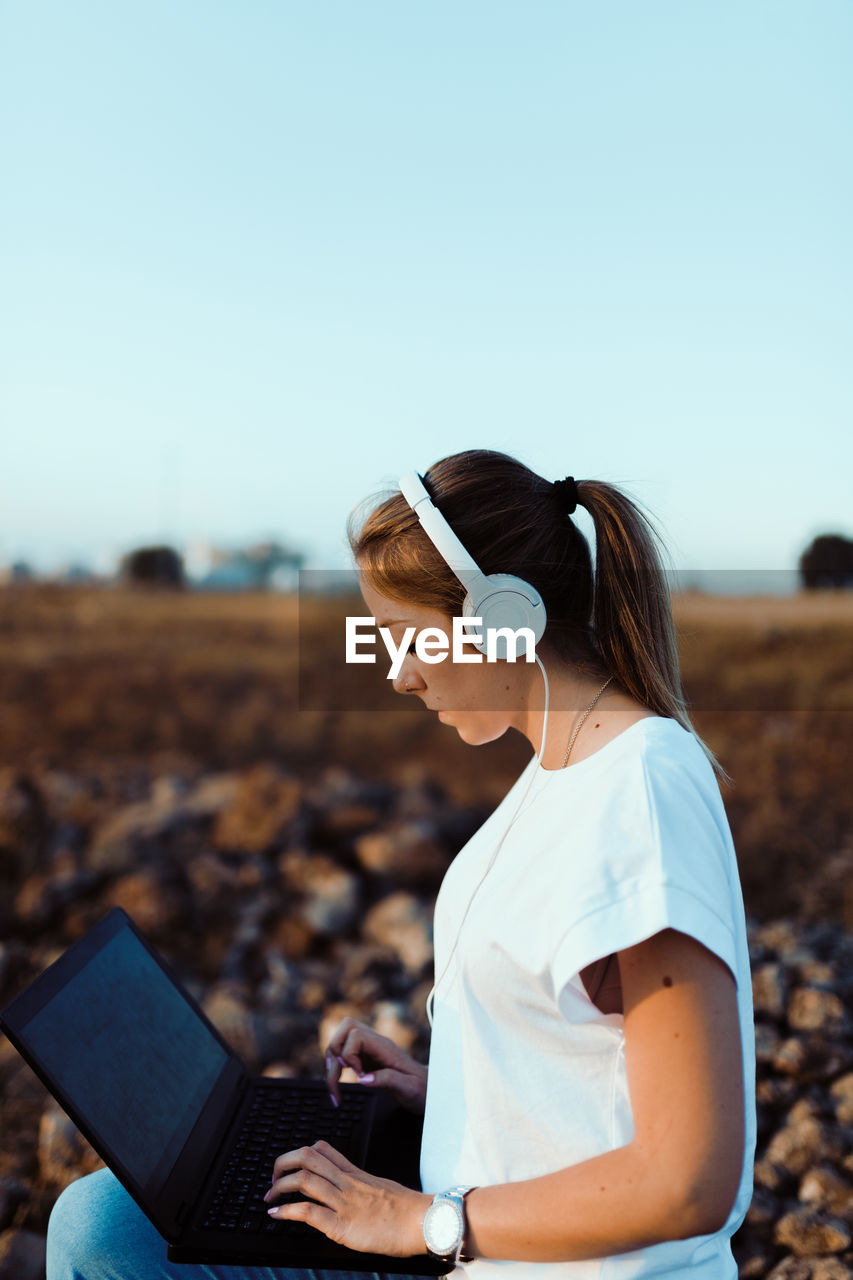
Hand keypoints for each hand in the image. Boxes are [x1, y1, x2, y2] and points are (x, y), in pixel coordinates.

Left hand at [266, 1140, 429, 1256]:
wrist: (424, 1221)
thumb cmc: (407, 1210)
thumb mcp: (381, 1188)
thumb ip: (362, 1186)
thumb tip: (350, 1191)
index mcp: (355, 1173)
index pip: (322, 1150)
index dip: (300, 1154)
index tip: (289, 1167)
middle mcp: (346, 1183)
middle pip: (307, 1157)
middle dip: (282, 1164)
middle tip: (273, 1180)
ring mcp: (344, 1202)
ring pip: (304, 1179)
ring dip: (279, 1186)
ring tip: (269, 1196)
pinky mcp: (343, 1226)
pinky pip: (309, 1212)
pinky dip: (287, 1211)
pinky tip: (276, 1215)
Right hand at [325, 1017, 427, 1113]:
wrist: (429, 1091)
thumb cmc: (422, 1090)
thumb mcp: (409, 1089)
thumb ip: (388, 1080)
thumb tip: (363, 1079)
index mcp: (386, 1047)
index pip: (357, 1034)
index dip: (350, 1053)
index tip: (358, 1075)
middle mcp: (375, 1044)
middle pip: (345, 1029)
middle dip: (334, 1052)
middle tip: (340, 1076)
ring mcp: (369, 1050)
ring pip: (340, 1042)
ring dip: (331, 1065)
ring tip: (335, 1092)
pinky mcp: (365, 1060)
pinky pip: (343, 1056)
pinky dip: (336, 1071)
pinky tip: (338, 1089)